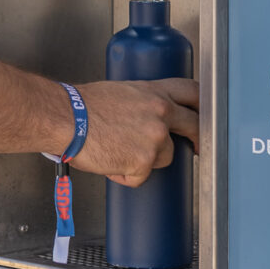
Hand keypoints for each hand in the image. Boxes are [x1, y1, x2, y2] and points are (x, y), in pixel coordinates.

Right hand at [71, 77, 198, 187]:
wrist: (66, 119)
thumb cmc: (83, 106)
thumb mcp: (121, 92)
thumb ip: (142, 102)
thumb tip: (147, 119)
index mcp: (155, 92)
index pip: (192, 93)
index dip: (202, 106)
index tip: (203, 116)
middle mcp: (161, 113)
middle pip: (194, 126)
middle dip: (196, 139)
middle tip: (194, 148)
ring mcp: (155, 138)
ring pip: (165, 157)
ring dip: (147, 160)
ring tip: (119, 151)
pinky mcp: (144, 162)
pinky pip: (140, 176)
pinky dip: (125, 175)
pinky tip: (109, 162)